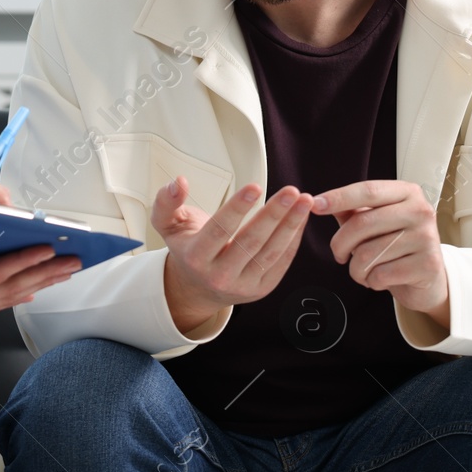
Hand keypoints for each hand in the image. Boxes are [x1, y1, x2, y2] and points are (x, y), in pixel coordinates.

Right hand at [152, 176, 314, 333]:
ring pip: (271, 252)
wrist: (197, 287)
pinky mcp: (261, 289)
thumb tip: (178, 182)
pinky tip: (300, 218)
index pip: (219, 230)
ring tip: (304, 202)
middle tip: (291, 192)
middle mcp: (219, 275)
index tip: (254, 187)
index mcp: (196, 257)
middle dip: (274, 214)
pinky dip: (293, 239)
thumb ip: (166, 201)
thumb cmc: (187, 248)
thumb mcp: (168, 225)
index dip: (237, 208)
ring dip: (291, 225)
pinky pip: (280, 262)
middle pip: (250, 242)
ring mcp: (242, 285)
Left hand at [314, 180, 448, 325]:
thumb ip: (351, 210)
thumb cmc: (396, 244)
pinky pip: (380, 275)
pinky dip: (371, 281)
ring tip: (364, 269)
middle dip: (340, 243)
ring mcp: (427, 238)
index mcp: (408, 192)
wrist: (428, 276)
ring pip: (368, 254)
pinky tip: (379, 279)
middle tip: (339, 254)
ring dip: (356, 268)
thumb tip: (318, 201)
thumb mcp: (375, 221)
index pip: (368, 190)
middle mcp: (421, 211)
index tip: (314, 204)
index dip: (338, 197)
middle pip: (362, 223)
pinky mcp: (428, 265)